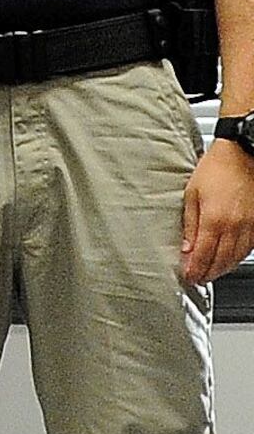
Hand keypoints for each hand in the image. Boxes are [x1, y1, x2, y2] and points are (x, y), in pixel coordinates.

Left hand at [183, 141, 253, 287]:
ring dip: (223, 267)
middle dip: (208, 273)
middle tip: (198, 278)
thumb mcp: (191, 194)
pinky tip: (230, 258)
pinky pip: (249, 247)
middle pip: (221, 260)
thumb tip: (186, 248)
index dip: (194, 270)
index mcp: (214, 220)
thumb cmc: (216, 169)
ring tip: (211, 272)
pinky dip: (238, 256)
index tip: (188, 277)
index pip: (202, 256)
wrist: (243, 155)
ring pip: (237, 256)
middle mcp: (235, 226)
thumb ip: (190, 224)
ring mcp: (250, 225)